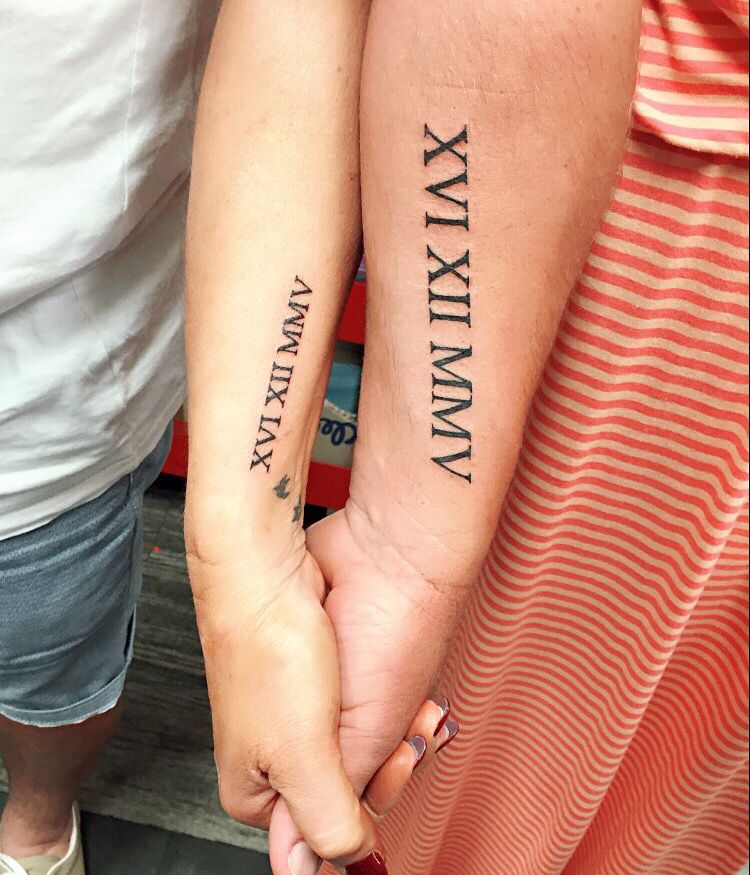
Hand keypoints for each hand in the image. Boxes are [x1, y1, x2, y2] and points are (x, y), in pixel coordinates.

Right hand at [186, 531, 382, 871]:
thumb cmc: (270, 651)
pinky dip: (394, 707)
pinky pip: (367, 713)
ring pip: (366, 751)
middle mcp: (277, 758)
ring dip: (398, 734)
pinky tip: (407, 695)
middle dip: (389, 763)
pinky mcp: (320, 685)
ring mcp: (300, 719)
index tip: (396, 766)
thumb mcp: (300, 756)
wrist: (270, 572)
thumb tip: (348, 869)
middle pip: (352, 791)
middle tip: (405, 735)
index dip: (370, 803)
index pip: (327, 831)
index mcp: (258, 789)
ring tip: (412, 710)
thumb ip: (325, 825)